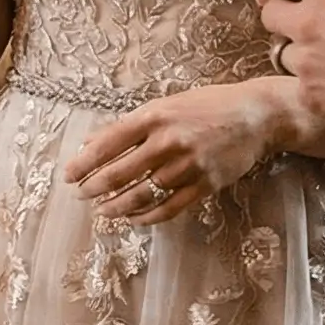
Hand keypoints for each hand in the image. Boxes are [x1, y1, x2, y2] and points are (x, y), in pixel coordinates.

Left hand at [64, 76, 300, 224]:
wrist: (256, 115)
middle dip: (95, 188)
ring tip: (102, 211)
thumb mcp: (164, 105)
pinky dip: (147, 216)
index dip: (83, 164)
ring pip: (143, 194)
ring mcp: (189, 165)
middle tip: (81, 195)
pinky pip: (170, 207)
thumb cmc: (205, 106)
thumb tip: (91, 142)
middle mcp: (169, 141)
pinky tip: (133, 218)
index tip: (68, 176)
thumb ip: (128, 125)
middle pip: (120, 173)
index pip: (107, 145)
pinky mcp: (207, 184)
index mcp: (153, 117)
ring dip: (117, 206)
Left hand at [249, 0, 324, 145]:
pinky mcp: (312, 96)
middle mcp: (307, 25)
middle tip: (297, 11)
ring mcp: (306, 64)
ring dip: (296, 47)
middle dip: (278, 8)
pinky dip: (312, 82)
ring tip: (321, 49)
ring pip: (282, 51)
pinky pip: (299, 85)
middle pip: (268, 11)